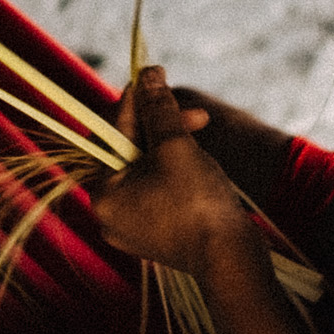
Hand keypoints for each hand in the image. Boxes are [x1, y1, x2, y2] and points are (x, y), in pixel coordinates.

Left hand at [88, 66, 258, 271]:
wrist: (231, 260)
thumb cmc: (199, 202)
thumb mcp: (176, 146)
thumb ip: (159, 109)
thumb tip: (147, 73)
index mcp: (102, 193)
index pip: (112, 133)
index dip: (137, 101)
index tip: (156, 75)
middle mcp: (109, 214)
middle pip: (130, 152)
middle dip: (162, 128)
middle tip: (198, 117)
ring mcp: (133, 229)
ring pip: (147, 172)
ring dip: (172, 148)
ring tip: (201, 140)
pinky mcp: (157, 236)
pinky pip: (159, 192)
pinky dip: (175, 174)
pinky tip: (199, 165)